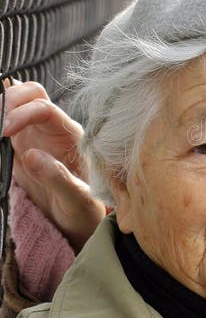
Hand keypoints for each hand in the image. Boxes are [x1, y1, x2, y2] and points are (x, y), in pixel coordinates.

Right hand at [2, 80, 105, 249]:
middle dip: (9, 100)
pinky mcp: (21, 147)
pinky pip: (7, 124)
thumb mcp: (77, 200)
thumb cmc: (84, 210)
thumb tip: (31, 155)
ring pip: (17, 105)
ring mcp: (36, 136)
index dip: (22, 112)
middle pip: (32, 95)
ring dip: (2, 108)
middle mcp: (53, 130)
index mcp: (71, 136)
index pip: (45, 108)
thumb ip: (58, 178)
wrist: (79, 222)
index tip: (4, 130)